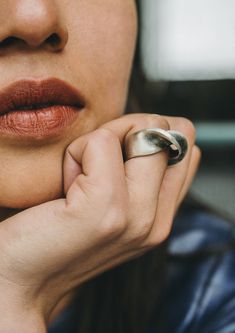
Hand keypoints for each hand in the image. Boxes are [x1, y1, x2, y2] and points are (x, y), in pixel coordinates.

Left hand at [0, 113, 199, 327]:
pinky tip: (65, 185)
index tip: (116, 156)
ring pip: (139, 132)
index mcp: (161, 216)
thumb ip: (142, 174)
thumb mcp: (112, 202)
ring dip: (102, 142)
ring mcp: (136, 217)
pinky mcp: (105, 209)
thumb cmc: (57, 231)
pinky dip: (77, 152)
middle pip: (172, 130)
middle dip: (130, 131)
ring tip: (79, 179)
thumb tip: (150, 130)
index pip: (185, 143)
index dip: (149, 134)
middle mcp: (157, 220)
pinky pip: (101, 142)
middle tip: (97, 164)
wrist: (19, 275)